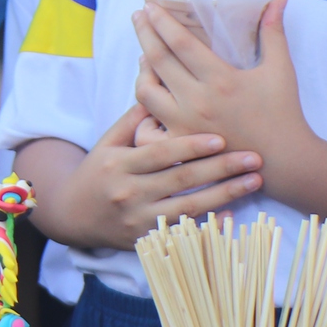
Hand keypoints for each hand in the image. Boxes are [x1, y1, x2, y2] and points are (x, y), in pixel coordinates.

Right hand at [52, 105, 260, 249]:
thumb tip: (161, 87)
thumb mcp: (107, 143)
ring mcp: (138, 220)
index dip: (190, 146)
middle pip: (181, 180)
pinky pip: (184, 232)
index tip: (221, 138)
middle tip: (253, 157)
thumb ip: (134, 120)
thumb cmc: (97, 172)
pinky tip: (233, 214)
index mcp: (119, 164)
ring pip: (188, 207)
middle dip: (220, 168)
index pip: (160, 153)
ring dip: (225, 195)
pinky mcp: (146, 240)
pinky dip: (209, 224)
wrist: (73, 215)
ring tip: (254, 181)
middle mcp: (128, 193)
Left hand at [133, 0, 309, 160]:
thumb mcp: (281, 69)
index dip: (161, 21)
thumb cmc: (283, 113)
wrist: (284, 161)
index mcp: (221, 79)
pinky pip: (147, 125)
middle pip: (157, 60)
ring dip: (141, 70)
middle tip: (138, 16)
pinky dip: (143, 109)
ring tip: (145, 56)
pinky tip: (149, 94)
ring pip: (145, 92)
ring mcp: (185, 125)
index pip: (181, 43)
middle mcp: (197, 101)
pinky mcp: (179, 145)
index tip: (150, 5)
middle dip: (144, 33)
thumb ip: (273, 32)